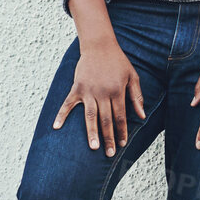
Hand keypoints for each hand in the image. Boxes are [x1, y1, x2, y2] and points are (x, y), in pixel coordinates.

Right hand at [53, 36, 145, 156]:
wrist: (99, 46)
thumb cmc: (118, 62)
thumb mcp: (132, 76)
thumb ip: (136, 96)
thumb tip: (142, 115)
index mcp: (118, 91)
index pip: (121, 116)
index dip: (122, 131)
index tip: (123, 144)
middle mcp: (103, 93)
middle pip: (106, 120)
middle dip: (108, 137)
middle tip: (109, 153)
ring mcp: (88, 91)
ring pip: (90, 116)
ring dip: (91, 132)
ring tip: (93, 147)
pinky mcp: (76, 88)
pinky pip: (67, 104)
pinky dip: (61, 115)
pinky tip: (56, 127)